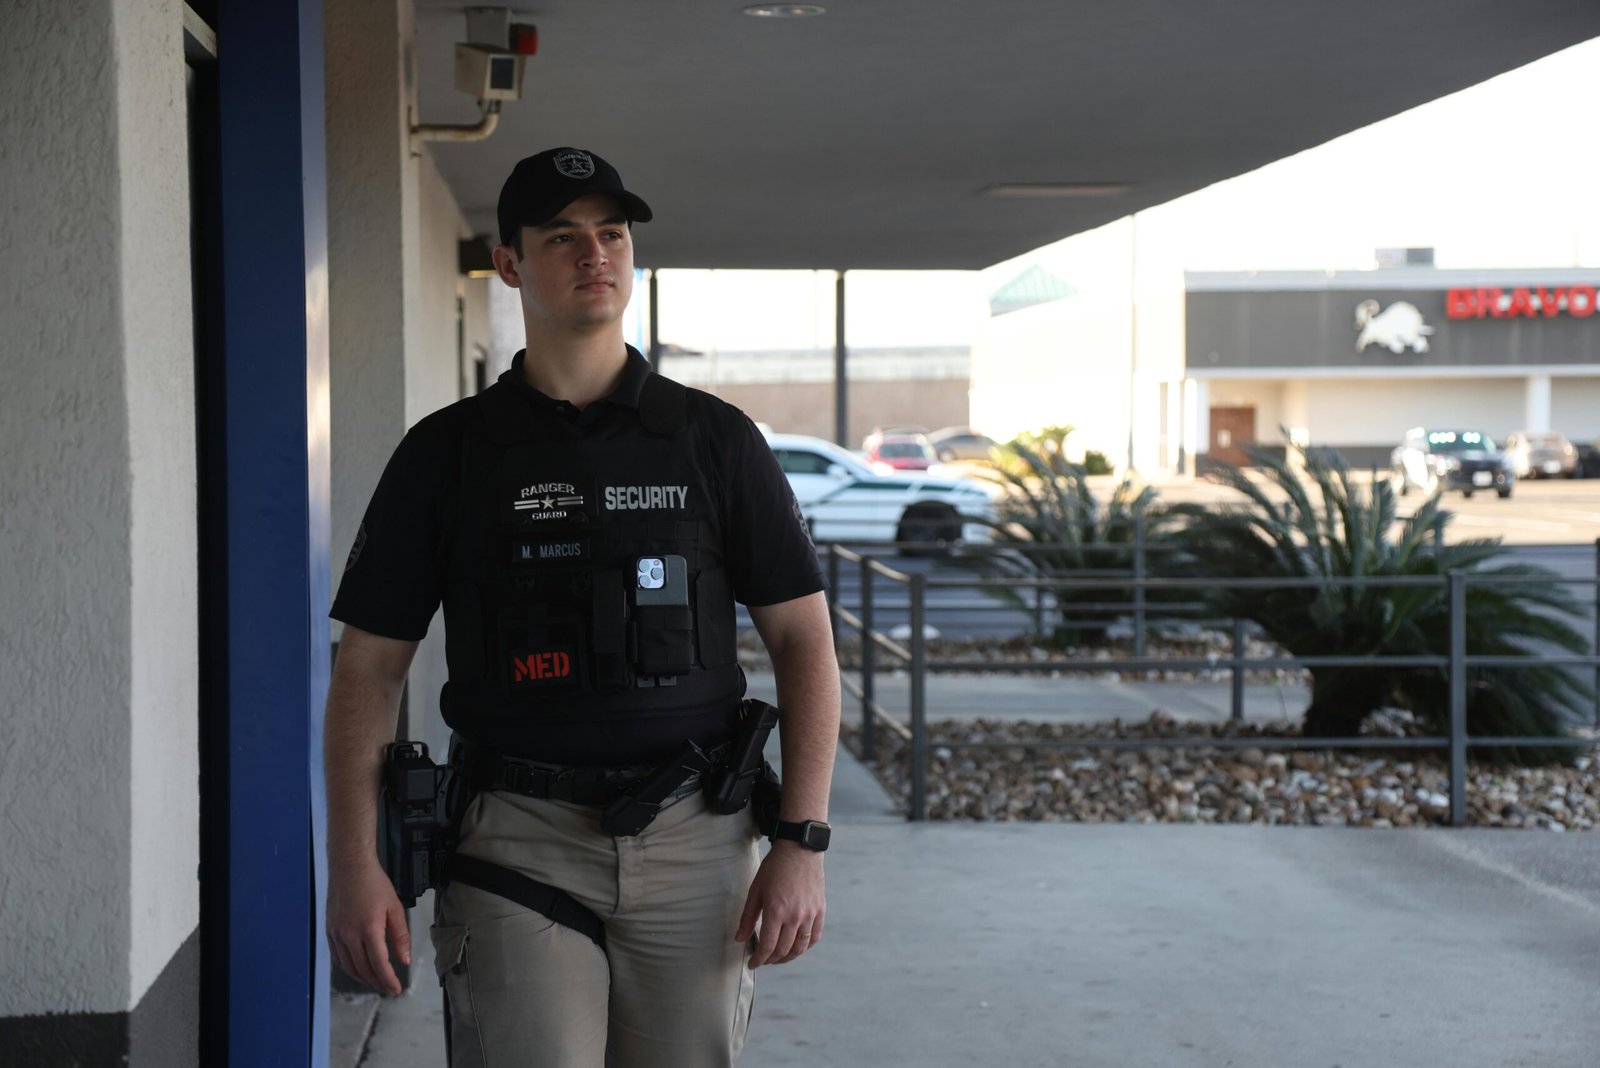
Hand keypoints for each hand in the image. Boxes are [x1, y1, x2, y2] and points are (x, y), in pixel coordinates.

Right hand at [326, 858, 410, 995]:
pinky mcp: (330, 931)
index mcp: (369, 929)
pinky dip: (349, 968)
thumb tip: (405, 960)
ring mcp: (337, 934)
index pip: (379, 964)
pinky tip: (358, 970)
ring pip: (349, 967)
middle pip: (364, 969)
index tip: (396, 989)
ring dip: (363, 979)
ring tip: (376, 982)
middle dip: (378, 983)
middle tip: (389, 989)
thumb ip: (400, 936)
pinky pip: (338, 957)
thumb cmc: (374, 884)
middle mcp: (349, 935)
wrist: (350, 866)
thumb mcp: (395, 908)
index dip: (388, 980)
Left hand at [735, 841, 824, 967]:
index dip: (758, 959)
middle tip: (763, 959)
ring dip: (787, 958)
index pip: (768, 946)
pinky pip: (814, 937)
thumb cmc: (775, 867)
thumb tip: (739, 938)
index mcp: (776, 911)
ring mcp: (810, 914)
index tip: (753, 963)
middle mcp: (795, 916)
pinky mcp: (820, 910)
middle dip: (771, 960)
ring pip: (800, 948)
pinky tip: (796, 947)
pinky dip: (805, 947)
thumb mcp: (756, 890)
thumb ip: (748, 917)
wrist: (799, 849)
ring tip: (778, 957)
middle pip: (783, 950)